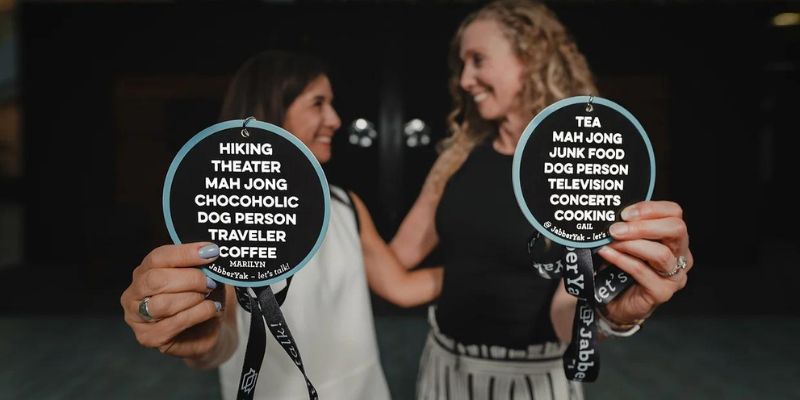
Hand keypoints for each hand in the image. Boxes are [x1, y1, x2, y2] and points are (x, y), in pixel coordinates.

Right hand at [120, 243, 223, 357]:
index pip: (158, 257)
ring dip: (193, 298)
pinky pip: (175, 322)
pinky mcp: (149, 337)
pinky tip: (211, 309)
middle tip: (210, 282)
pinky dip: (198, 313)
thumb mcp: (203, 276)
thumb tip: (209, 252)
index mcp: (145, 271)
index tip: (210, 252)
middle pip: (156, 279)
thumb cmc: (203, 300)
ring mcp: (137, 318)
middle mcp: (135, 293)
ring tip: (208, 297)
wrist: (209, 331)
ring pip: (163, 303)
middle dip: (190, 279)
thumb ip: (200, 264)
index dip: (185, 253)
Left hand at [597, 201, 692, 324]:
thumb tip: (611, 212)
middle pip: (676, 229)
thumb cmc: (622, 268)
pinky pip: (642, 271)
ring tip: (610, 242)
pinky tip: (606, 254)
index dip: (651, 209)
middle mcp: (681, 256)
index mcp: (675, 238)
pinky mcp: (662, 292)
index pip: (674, 213)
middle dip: (643, 226)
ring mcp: (674, 276)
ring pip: (661, 253)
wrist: (615, 301)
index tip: (625, 213)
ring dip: (631, 244)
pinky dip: (622, 260)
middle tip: (616, 229)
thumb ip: (627, 227)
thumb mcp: (627, 242)